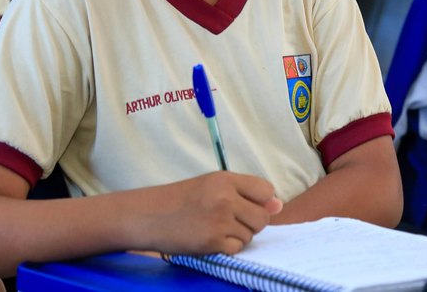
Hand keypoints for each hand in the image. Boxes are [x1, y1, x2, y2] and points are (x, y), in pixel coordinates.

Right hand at [137, 172, 282, 254]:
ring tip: (216, 228)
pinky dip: (228, 248)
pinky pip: (237, 248)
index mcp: (225, 179)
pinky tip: (212, 239)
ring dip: (238, 236)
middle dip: (252, 222)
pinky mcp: (212, 241)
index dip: (261, 201)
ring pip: (251, 235)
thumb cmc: (180, 200)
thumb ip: (244, 193)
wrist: (148, 216)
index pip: (266, 190)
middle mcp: (225, 198)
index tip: (248, 205)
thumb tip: (278, 205)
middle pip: (263, 217)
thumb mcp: (211, 186)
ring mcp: (219, 220)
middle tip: (230, 220)